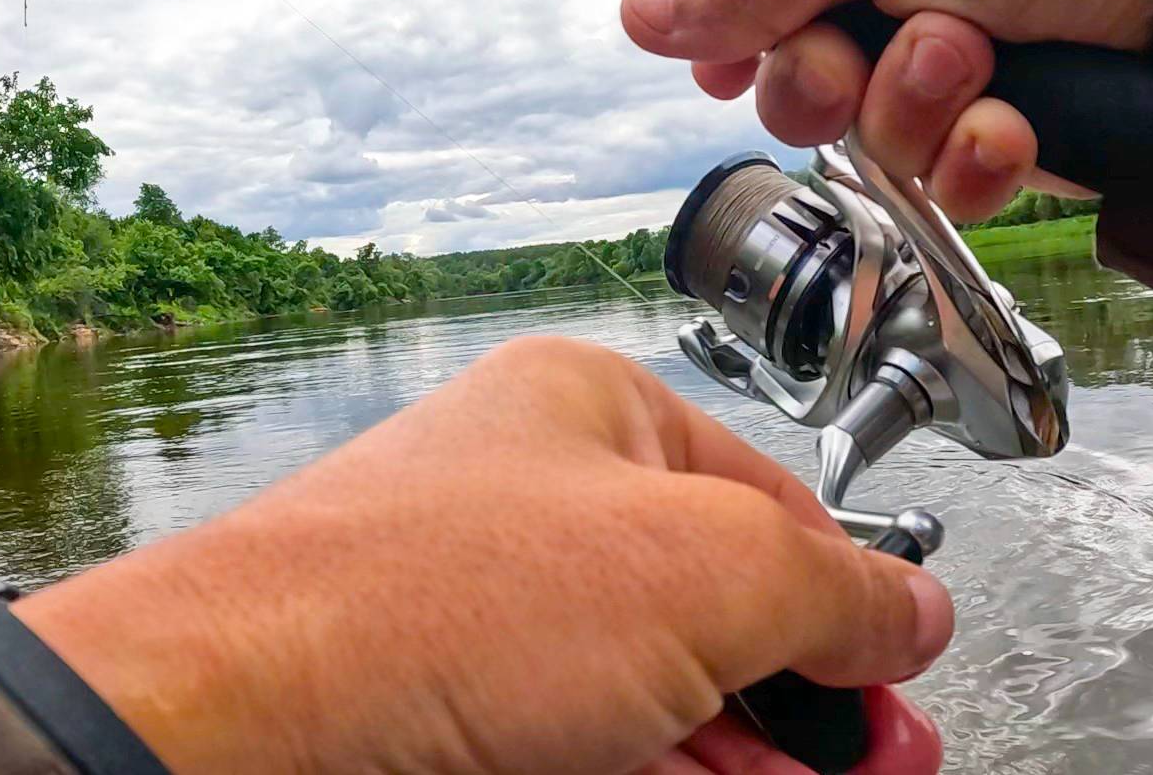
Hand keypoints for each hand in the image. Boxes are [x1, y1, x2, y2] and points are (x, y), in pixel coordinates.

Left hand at [15, 337, 951, 773]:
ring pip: (644, 681)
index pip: (768, 498)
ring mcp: (477, 602)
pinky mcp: (438, 697)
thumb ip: (833, 589)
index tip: (899, 682)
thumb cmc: (429, 603)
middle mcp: (527, 496)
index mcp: (589, 412)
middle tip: (867, 763)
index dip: (851, 597)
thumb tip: (910, 612)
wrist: (242, 716)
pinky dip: (647, 763)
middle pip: (710, 601)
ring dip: (734, 747)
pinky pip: (572, 729)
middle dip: (800, 696)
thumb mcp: (702, 572)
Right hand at [620, 0, 1152, 219]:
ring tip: (984, 58)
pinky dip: (974, 155)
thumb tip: (639, 8)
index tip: (714, 67)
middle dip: (828, 77)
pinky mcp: (1005, 144)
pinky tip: (1014, 121)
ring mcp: (955, 79)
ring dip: (916, 107)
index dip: (730, 41)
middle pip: (792, 85)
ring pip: (864, 142)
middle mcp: (905, 4)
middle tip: (890, 39)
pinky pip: (942, 182)